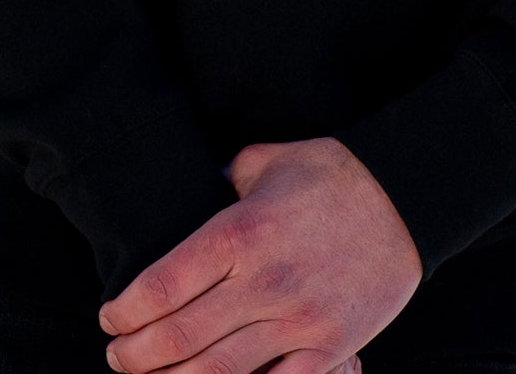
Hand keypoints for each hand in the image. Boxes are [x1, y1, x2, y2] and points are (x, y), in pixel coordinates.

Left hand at [99, 136, 421, 373]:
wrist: (405, 198)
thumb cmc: (330, 174)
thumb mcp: (265, 161)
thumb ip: (222, 178)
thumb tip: (192, 191)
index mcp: (241, 232)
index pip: (161, 286)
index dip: (125, 312)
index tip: (110, 319)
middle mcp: (264, 282)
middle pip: (178, 338)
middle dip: (135, 356)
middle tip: (118, 355)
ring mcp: (298, 322)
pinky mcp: (329, 348)